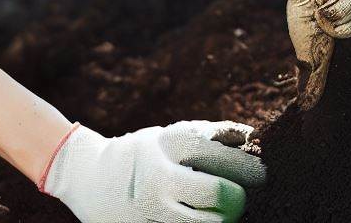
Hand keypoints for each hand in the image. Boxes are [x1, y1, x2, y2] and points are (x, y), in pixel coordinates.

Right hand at [39, 119, 265, 222]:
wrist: (89, 178)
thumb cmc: (143, 154)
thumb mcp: (167, 137)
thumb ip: (204, 138)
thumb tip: (249, 139)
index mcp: (166, 146)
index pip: (219, 157)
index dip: (247, 167)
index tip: (261, 171)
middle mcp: (160, 178)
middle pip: (217, 196)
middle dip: (238, 199)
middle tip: (242, 197)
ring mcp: (153, 210)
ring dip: (222, 219)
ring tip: (223, 212)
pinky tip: (205, 220)